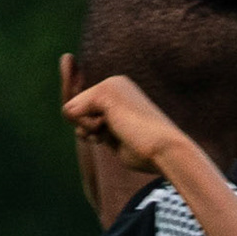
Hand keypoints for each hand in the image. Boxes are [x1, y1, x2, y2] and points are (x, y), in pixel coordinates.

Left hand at [62, 75, 194, 175]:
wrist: (166, 151)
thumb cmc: (147, 153)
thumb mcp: (115, 137)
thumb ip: (96, 127)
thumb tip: (73, 122)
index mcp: (121, 91)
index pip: (85, 107)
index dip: (90, 126)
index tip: (117, 129)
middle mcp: (114, 82)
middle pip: (74, 107)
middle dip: (87, 128)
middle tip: (117, 133)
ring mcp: (109, 84)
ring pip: (70, 110)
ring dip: (89, 130)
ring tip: (119, 132)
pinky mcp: (103, 93)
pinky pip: (71, 113)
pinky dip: (89, 128)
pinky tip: (115, 129)